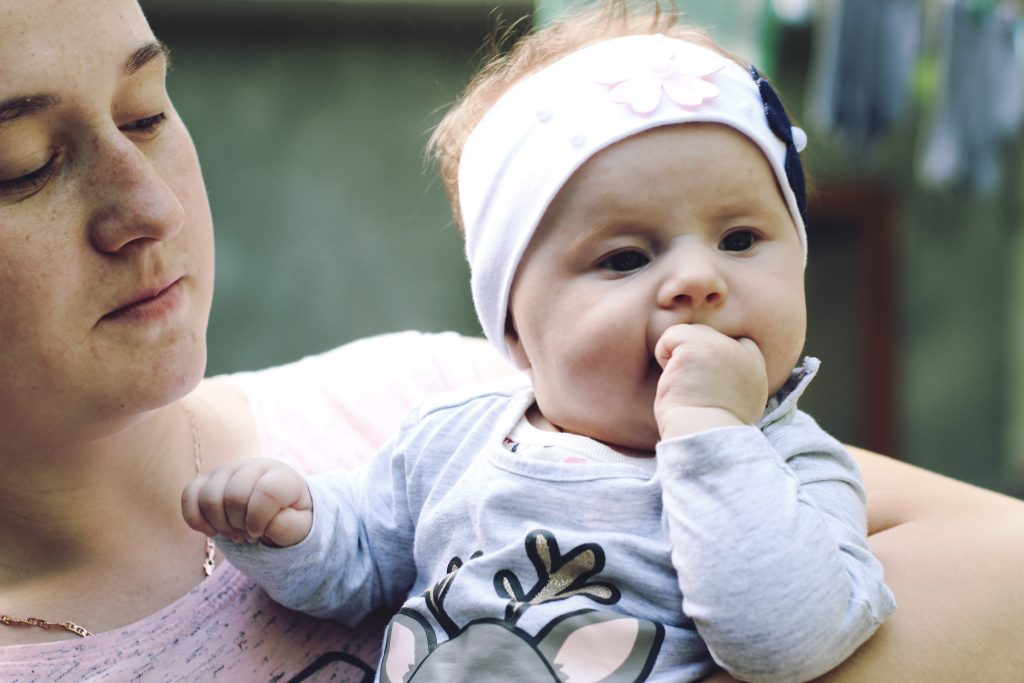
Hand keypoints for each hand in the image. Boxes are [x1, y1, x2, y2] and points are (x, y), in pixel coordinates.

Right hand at [181, 458, 312, 547]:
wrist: (276, 509)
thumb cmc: (289, 517)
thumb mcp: (300, 526)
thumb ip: (288, 526)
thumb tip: (263, 525)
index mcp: (280, 476)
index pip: (266, 492)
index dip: (259, 520)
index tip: (261, 533)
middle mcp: (252, 467)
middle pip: (234, 496)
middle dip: (239, 524)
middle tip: (248, 535)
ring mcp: (227, 471)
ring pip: (209, 496)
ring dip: (219, 524)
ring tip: (234, 533)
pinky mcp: (207, 480)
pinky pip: (189, 495)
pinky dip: (195, 519)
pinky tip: (211, 532)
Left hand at [653, 323, 768, 438]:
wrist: (704, 438)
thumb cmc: (708, 430)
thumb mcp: (736, 404)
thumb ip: (732, 381)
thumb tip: (710, 373)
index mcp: (756, 370)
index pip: (739, 343)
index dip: (714, 355)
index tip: (706, 382)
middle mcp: (744, 353)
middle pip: (708, 336)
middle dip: (692, 358)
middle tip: (694, 391)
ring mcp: (722, 345)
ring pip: (690, 333)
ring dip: (678, 358)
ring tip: (685, 386)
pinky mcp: (698, 346)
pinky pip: (671, 336)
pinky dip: (663, 355)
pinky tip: (674, 378)